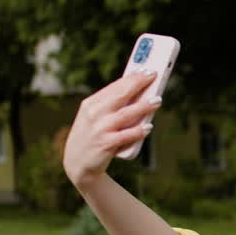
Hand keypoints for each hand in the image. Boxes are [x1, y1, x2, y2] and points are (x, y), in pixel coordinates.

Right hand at [63, 71, 159, 187]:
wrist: (77, 163)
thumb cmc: (92, 136)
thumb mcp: (95, 117)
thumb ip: (111, 106)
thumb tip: (138, 94)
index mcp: (91, 104)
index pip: (114, 87)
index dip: (131, 78)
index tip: (146, 71)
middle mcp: (93, 114)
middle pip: (120, 95)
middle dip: (138, 84)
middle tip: (154, 76)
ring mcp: (99, 129)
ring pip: (125, 114)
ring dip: (143, 106)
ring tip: (158, 100)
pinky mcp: (105, 144)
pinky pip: (125, 136)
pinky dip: (138, 131)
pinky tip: (149, 127)